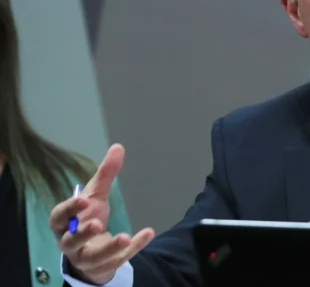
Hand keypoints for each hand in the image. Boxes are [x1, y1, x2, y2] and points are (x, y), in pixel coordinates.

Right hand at [49, 144, 154, 284]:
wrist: (91, 249)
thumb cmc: (87, 218)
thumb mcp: (95, 196)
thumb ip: (105, 174)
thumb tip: (118, 147)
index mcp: (62, 224)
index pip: (58, 217)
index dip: (69, 209)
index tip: (84, 199)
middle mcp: (69, 243)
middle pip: (71, 241)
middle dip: (83, 233)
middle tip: (97, 224)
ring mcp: (85, 258)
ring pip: (93, 256)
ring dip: (109, 248)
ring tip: (124, 237)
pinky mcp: (102, 267)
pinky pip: (118, 260)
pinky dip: (134, 247)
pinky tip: (147, 233)